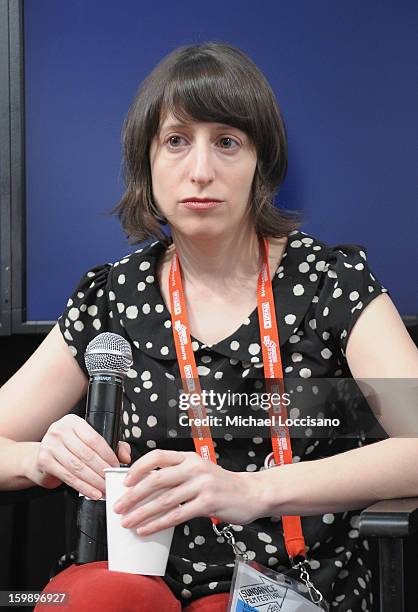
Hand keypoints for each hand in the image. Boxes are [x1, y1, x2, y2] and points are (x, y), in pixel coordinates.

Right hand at [23, 414, 130, 498]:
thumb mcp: (88, 442)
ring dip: (94, 481)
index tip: (116, 466)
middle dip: (102, 470)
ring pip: (77, 467)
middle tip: (111, 480)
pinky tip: (92, 492)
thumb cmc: (68, 449)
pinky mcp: (44, 461)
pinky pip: (68, 476)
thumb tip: (126, 457)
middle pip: (86, 454)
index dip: (107, 455)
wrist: (40, 459)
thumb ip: (111, 445)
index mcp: (73, 422)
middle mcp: (60, 430)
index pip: (94, 439)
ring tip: (104, 489)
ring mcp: (50, 445)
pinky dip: (82, 487)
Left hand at [113, 449, 262, 534]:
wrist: (250, 493)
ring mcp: (201, 485)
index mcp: (188, 457)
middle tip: (119, 506)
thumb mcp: (199, 471)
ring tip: (128, 521)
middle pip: (156, 480)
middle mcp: (194, 468)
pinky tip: (147, 529)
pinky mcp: (207, 503)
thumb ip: (177, 474)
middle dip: (133, 495)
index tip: (125, 481)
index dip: (138, 468)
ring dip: (142, 513)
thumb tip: (146, 487)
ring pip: (164, 500)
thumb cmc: (221, 484)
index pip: (157, 456)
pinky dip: (158, 523)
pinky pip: (177, 515)